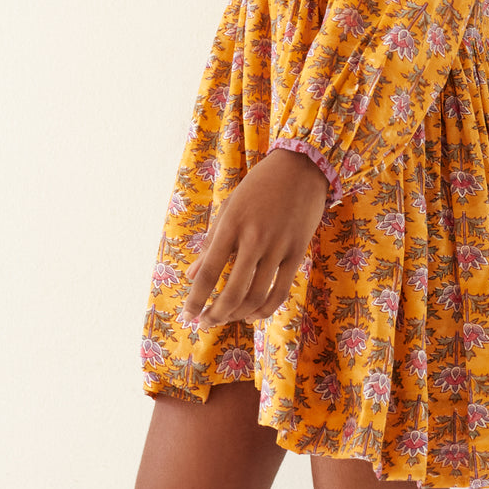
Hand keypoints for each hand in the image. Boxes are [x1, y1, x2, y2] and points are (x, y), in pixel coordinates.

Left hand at [179, 148, 329, 329]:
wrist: (301, 166)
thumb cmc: (259, 186)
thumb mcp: (230, 207)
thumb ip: (212, 243)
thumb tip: (191, 275)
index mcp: (232, 223)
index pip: (209, 270)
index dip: (196, 298)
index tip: (187, 316)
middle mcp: (254, 237)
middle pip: (233, 291)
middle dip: (216, 315)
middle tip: (206, 323)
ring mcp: (279, 245)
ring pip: (257, 296)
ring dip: (239, 315)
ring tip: (228, 319)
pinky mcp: (298, 251)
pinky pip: (281, 290)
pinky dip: (266, 309)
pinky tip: (253, 314)